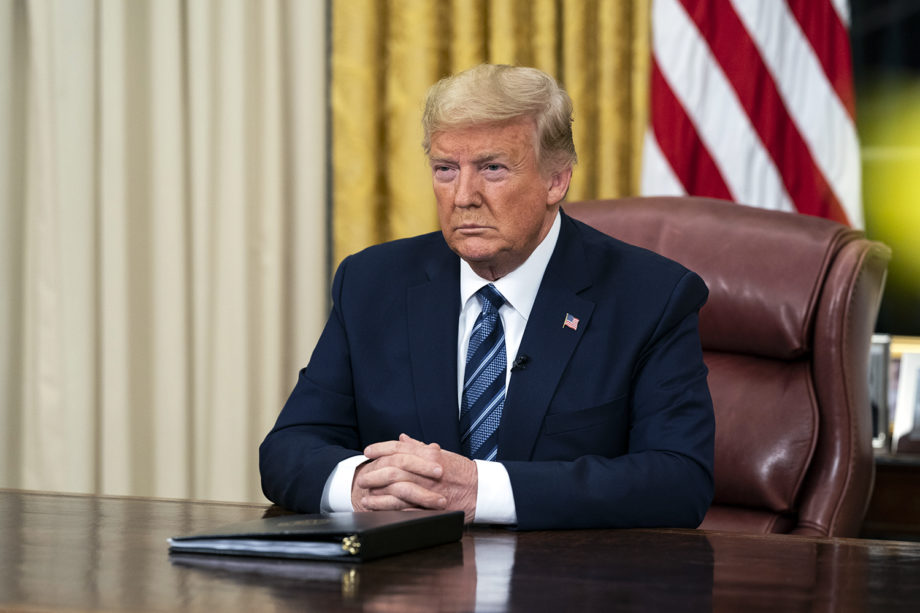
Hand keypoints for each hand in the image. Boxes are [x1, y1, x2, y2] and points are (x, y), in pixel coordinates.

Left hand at [352, 434, 477, 522]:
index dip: (381, 448)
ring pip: (396, 490)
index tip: (368, 451)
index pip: (399, 448)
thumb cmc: (461, 471)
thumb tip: (402, 438)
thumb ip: (419, 447)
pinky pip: (405, 509)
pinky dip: (389, 509)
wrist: (481, 490)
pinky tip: (379, 510)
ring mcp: (428, 490)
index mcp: (429, 455)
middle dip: (374, 473)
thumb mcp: (441, 454)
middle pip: (393, 469)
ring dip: (378, 495)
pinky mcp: (430, 507)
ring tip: (365, 496)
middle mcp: (427, 471)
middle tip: (362, 477)